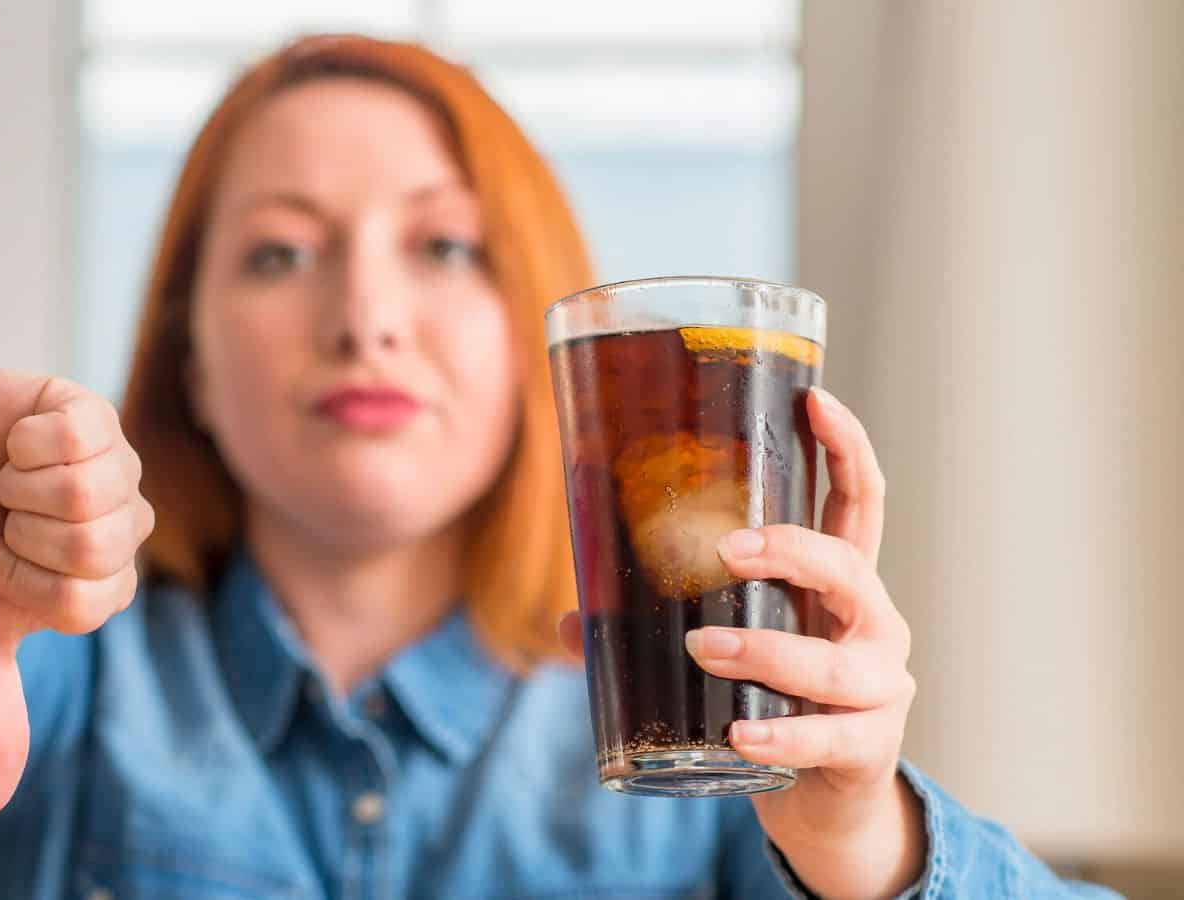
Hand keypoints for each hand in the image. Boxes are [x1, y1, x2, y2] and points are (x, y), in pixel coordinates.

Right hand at [0, 370, 151, 820]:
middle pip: (93, 546)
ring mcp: (115, 466)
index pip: (84, 598)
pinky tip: (13, 439)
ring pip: (88, 491)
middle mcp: (122, 525)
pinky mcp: (93, 413)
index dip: (18, 579)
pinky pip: (78, 434)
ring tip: (4, 480)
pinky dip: (25, 441)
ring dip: (21, 487)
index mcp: (102, 583)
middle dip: (19, 534)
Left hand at [558, 387, 923, 898]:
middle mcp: (872, 623)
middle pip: (849, 567)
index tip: (814, 397)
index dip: (844, 446)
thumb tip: (566, 623)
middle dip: (790, 551)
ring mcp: (879, 685)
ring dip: (766, 649)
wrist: (825, 800)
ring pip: (832, 660)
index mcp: (840, 584)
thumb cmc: (774, 699)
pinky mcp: (869, 746)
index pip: (857, 502)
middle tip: (724, 550)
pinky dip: (781, 735)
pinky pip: (828, 737)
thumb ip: (653, 630)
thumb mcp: (732, 651)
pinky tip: (741, 735)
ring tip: (707, 647)